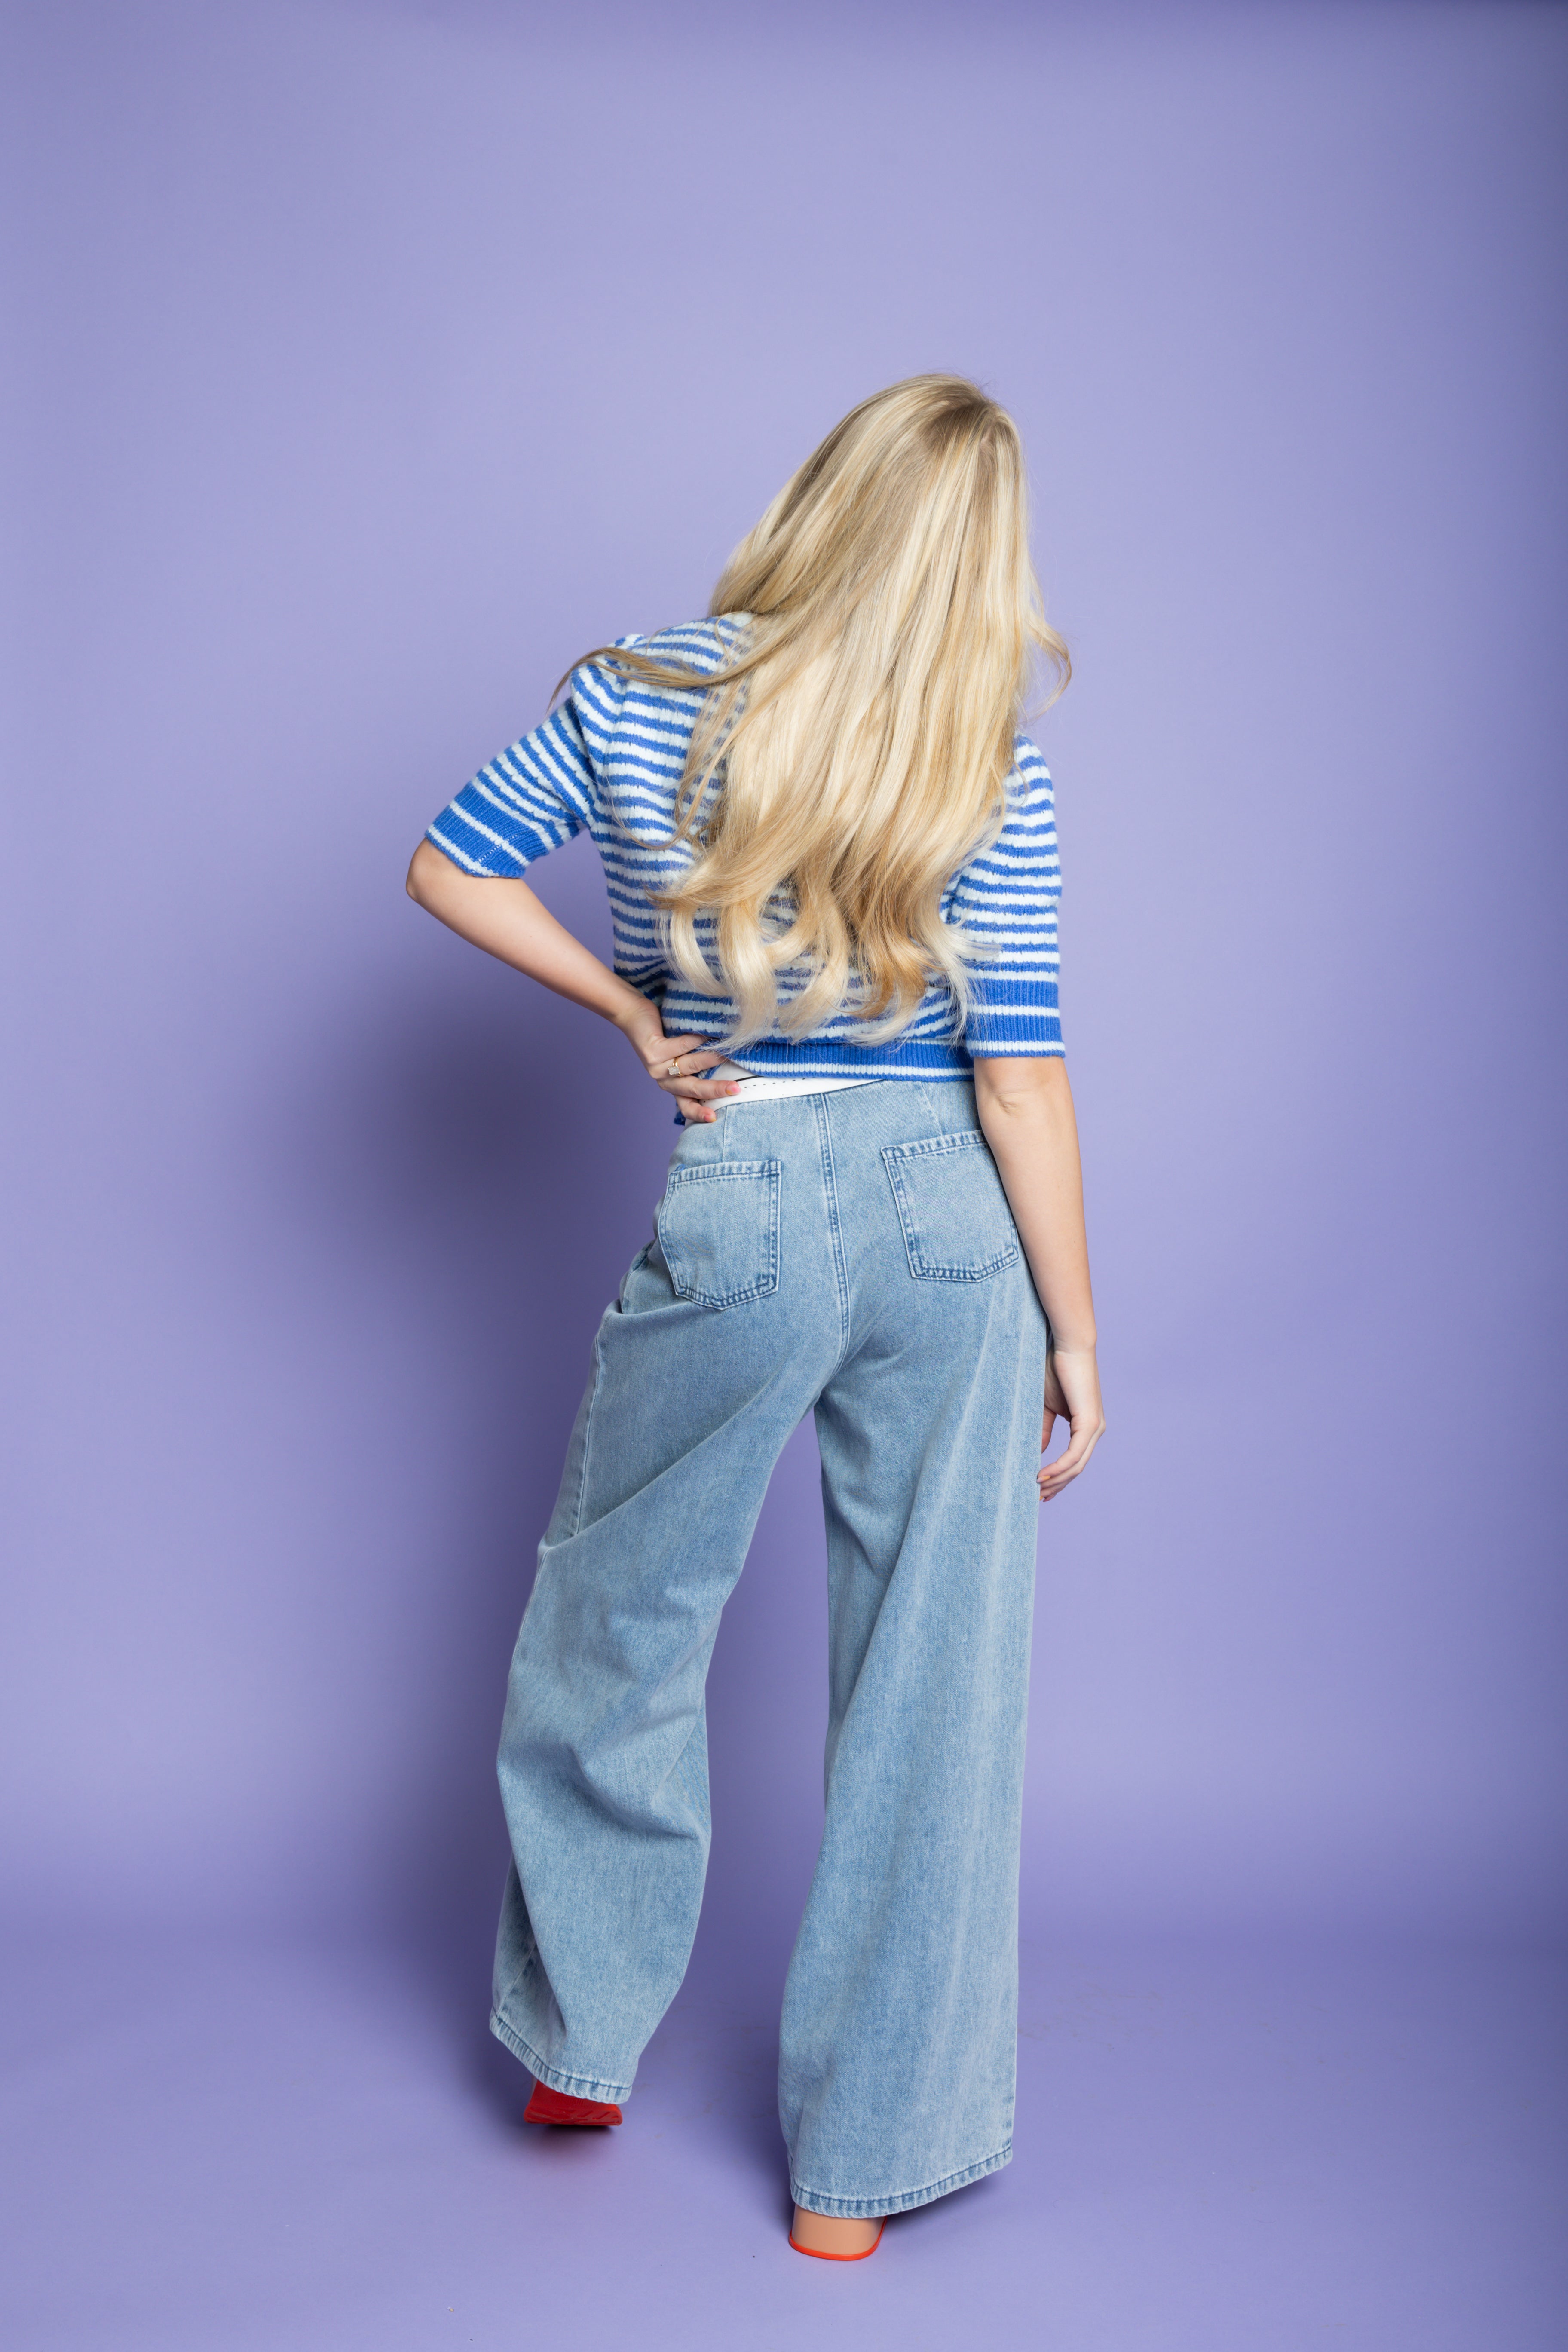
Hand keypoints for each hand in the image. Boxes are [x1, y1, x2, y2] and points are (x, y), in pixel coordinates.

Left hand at [613, 997, 738, 1122]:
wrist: (634, 1015)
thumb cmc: (664, 1033)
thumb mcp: (683, 1053)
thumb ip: (700, 1061)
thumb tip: (734, 1060)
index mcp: (673, 1085)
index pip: (687, 1105)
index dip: (700, 1114)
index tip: (715, 1118)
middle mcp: (664, 1080)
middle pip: (692, 1089)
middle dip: (715, 1090)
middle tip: (736, 1089)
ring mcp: (656, 1067)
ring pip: (688, 1067)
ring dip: (709, 1060)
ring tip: (727, 1054)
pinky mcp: (652, 1051)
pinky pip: (679, 1047)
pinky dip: (695, 1041)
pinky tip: (707, 1034)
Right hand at [1038, 1345, 1103, 1501]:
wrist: (1066, 1346)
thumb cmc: (1054, 1369)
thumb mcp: (1045, 1407)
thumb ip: (1044, 1430)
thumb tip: (1039, 1453)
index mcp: (1086, 1426)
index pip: (1074, 1460)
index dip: (1058, 1478)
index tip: (1039, 1490)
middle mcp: (1095, 1429)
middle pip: (1077, 1468)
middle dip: (1057, 1486)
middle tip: (1037, 1498)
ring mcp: (1095, 1427)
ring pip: (1077, 1465)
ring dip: (1056, 1480)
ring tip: (1036, 1489)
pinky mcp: (1090, 1422)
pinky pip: (1074, 1454)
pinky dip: (1059, 1467)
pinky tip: (1043, 1475)